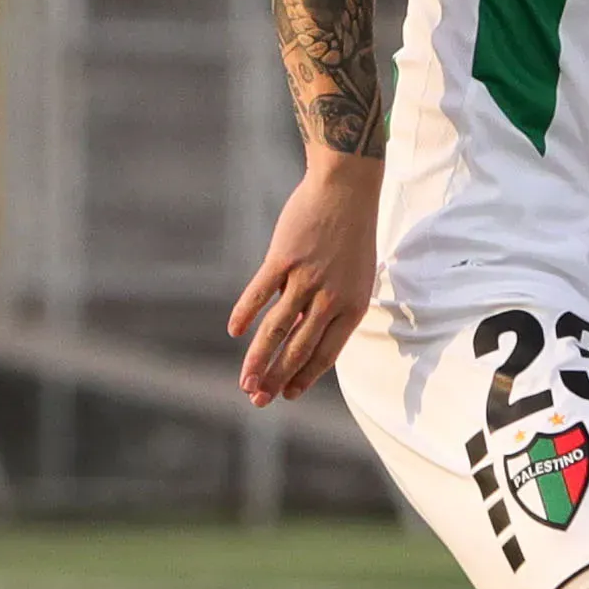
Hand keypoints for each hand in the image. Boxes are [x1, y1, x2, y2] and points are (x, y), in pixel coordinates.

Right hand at [230, 148, 384, 404]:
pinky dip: (245, 313)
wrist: (347, 189)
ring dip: (258, 359)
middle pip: (299, 349)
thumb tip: (298, 336)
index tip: (288, 396)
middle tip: (258, 400)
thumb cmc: (350, 235)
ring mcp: (306, 279)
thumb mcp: (353, 277)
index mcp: (353, 307)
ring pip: (277, 329)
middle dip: (277, 379)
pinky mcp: (283, 258)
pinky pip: (259, 293)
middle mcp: (331, 298)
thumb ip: (328, 308)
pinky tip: (235, 332)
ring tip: (245, 382)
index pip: (326, 354)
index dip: (305, 377)